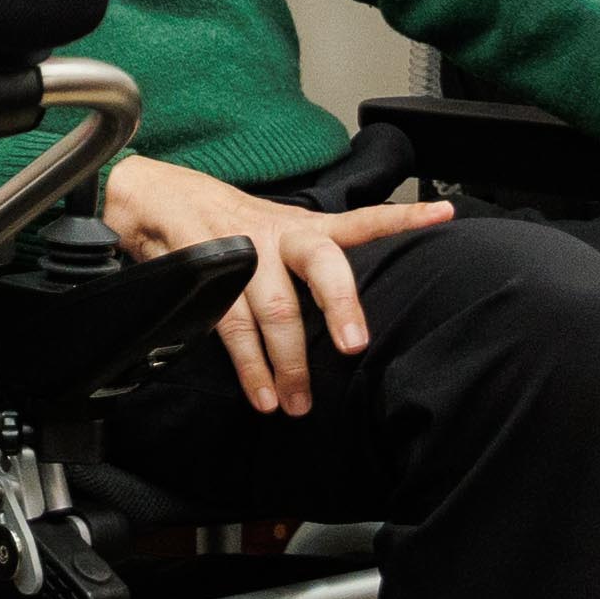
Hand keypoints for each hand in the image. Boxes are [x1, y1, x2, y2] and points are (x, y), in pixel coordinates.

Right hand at [98, 152, 450, 417]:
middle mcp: (279, 235)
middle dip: (339, 306)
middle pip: (320, 263)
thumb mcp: (276, 235)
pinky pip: (226, 319)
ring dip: (284, 361)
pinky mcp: (203, 263)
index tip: (444, 213)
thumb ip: (310, 267)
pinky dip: (245, 363)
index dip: (403, 217)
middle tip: (354, 347)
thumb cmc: (227, 229)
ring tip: (294, 402)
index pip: (361, 220)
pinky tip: (259, 390)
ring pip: (272, 306)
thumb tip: (351, 325)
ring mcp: (241, 247)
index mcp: (304, 228)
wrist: (155, 196)